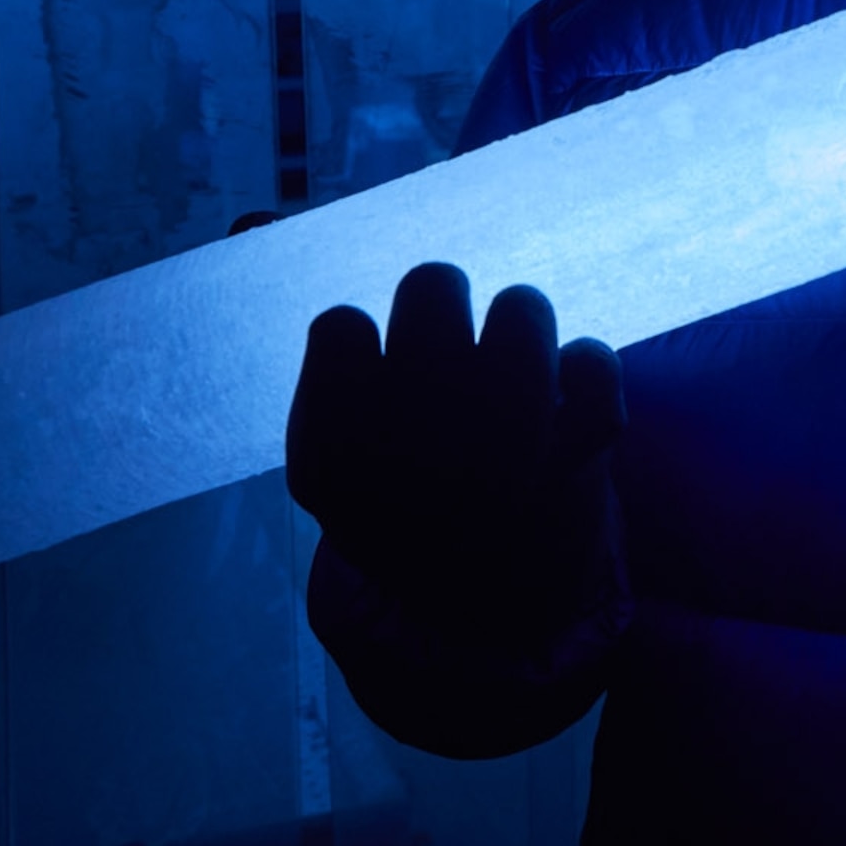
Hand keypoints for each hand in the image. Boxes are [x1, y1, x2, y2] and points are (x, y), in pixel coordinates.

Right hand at [286, 263, 625, 645]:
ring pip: (521, 303)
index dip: (368, 351)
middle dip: (444, 315)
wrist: (483, 624)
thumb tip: (252, 220)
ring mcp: (504, 440)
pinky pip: (593, 358)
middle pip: (434, 283)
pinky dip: (588, 370)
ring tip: (514, 385)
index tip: (384, 394)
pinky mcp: (581, 449)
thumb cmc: (404, 520)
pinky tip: (572, 407)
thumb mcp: (331, 459)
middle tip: (453, 371)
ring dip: (521, 331)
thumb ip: (309, 350)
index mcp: (339, 445)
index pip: (340, 325)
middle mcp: (415, 433)